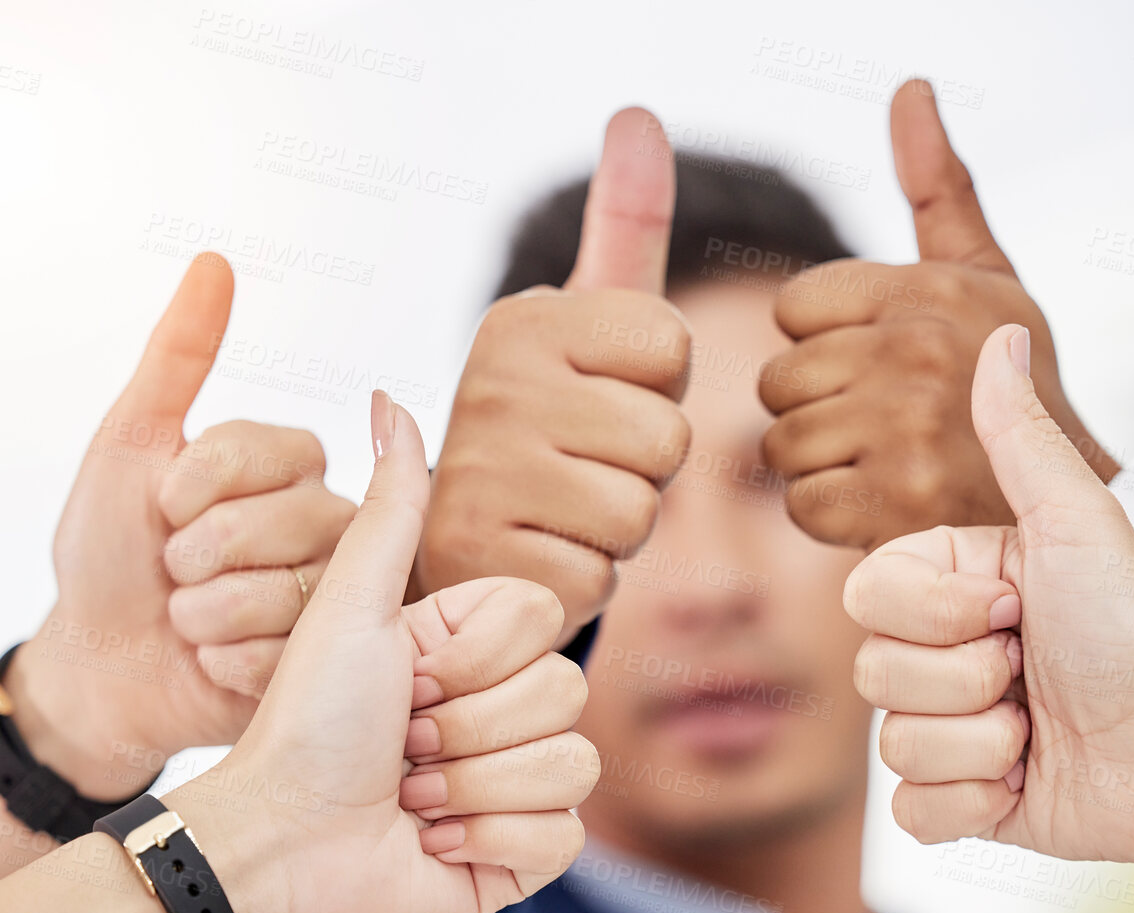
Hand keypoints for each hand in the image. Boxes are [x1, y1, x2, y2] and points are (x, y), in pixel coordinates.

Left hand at [2, 255, 355, 795]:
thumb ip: (178, 356)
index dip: (196, 484)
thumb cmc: (108, 553)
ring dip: (208, 612)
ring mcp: (334, 593)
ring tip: (189, 617)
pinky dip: (226, 659)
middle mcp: (327, 520)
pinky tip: (210, 659)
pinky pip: (287, 652)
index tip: (159, 506)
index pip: (270, 448)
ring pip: (291, 591)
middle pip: (285, 521)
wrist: (97, 664)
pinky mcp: (326, 658)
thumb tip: (215, 260)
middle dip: (197, 554)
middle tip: (173, 571)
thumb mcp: (128, 445)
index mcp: (288, 464)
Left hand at [170, 394, 596, 912]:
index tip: (404, 674)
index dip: (472, 654)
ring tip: (408, 794)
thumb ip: (390, 505)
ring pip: (572, 763)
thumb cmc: (303, 722)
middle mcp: (502, 707)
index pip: (543, 621)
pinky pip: (562, 835)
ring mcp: (519, 782)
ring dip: (471, 785)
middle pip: (565, 692)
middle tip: (399, 743)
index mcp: (472, 645)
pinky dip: (488, 841)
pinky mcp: (524, 855)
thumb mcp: (351, 604)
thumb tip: (390, 397)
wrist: (279, 842)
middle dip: (465, 726)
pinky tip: (432, 842)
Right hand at [414, 108, 691, 638]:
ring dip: (617, 527)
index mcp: (523, 319)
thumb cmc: (554, 431)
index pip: (672, 346)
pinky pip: (600, 574)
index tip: (604, 399)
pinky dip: (583, 576)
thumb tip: (637, 116)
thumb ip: (624, 228)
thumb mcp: (592, 325)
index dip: (658, 389)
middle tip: (586, 468)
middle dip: (646, 470)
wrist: (462, 543)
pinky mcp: (479, 557)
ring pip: (639, 511)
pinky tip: (539, 555)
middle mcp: (490, 384)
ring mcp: (477, 474)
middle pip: (667, 437)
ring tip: (564, 512)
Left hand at [760, 79, 1114, 549]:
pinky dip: (832, 515)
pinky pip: (802, 503)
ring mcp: (906, 429)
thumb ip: (937, 185)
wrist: (1068, 495)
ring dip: (820, 464)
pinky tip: (882, 502)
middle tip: (878, 422)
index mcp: (925, 288)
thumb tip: (911, 87)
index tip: (877, 362)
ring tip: (882, 460)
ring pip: (783, 444)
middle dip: (815, 407)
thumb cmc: (1013, 377)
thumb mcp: (985, 273)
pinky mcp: (898, 502)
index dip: (823, 342)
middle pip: (778, 380)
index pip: (792, 308)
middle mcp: (916, 350)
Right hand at [844, 324, 1133, 864]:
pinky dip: (972, 804)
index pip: (864, 595)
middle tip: (1031, 670)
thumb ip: (1021, 436)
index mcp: (948, 585)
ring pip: (890, 746)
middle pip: (871, 672)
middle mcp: (935, 653)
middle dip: (966, 678)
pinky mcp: (955, 802)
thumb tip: (1000, 333)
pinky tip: (1023, 783)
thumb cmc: (1132, 628)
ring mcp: (942, 728)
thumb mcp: (1075, 522)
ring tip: (1037, 728)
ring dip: (980, 742)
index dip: (937, 611)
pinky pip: (911, 813)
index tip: (1015, 606)